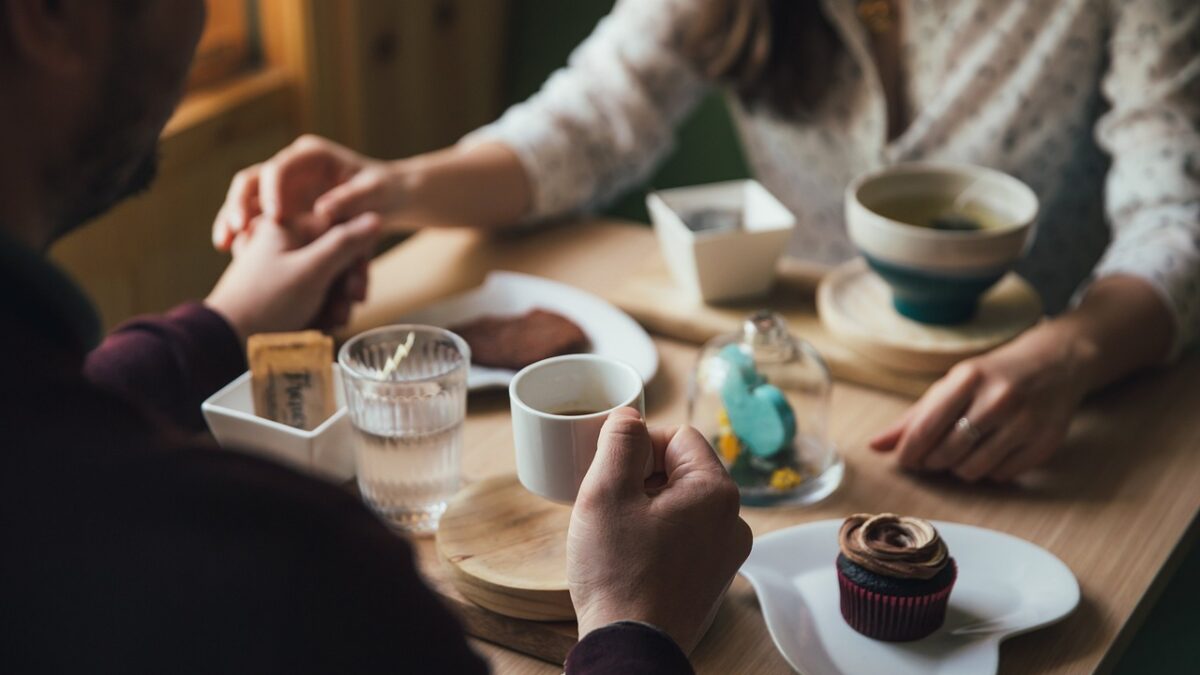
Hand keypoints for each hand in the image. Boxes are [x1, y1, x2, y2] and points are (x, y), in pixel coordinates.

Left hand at [205, 212, 380, 341]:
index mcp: (287, 226)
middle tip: (346, 308)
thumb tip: (374, 217)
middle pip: (336, 256)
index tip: (356, 285)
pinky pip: (314, 294)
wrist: (227, 340)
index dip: (355, 258)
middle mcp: (285, 242)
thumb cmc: (266, 302)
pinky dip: (321, 310)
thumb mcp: (312, 270)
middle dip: (345, 287)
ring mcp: (283, 267)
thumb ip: (345, 243)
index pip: (340, 229)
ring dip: (336, 303)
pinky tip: (319, 326)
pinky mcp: (282, 290)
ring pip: (328, 279)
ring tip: (330, 322)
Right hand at [212, 135, 408, 250]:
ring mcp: (282, 188)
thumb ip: (351, 199)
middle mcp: (291, 168)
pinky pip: (253, 219)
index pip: (280, 167)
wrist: (389, 199)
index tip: (274, 216)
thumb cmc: (384, 191)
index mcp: (311, 156)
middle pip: (252, 180)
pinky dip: (242, 233)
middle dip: (239, 203)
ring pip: (246, 199)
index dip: (272, 190)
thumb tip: (323, 210)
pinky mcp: (280, 208)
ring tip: (224, 244)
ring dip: (232, 219)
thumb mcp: (375, 193)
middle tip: (237, 229)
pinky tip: (232, 251)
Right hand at [568, 408, 752, 653]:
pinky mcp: (712, 579)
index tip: (611, 470)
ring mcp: (726, 554)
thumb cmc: (618, 573)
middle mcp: (733, 520)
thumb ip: (619, 441)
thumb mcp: (605, 492)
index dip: (639, 445)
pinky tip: (630, 557)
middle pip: (682, 470)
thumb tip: (629, 416)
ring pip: (682, 505)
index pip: (678, 436)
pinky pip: (685, 537)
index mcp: (716, 491)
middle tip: (609, 504)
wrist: (630, 647)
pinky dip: (658, 536)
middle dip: (642, 477)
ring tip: (617, 533)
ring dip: (648, 507)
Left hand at [869, 324, 1094, 481]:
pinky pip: (1001, 475)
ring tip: (961, 453)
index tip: (904, 460)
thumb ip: (914, 417)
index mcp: (969, 378)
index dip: (908, 451)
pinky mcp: (1045, 443)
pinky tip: (990, 453)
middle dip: (932, 462)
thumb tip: (875, 446)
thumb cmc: (993, 376)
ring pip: (973, 469)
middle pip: (947, 452)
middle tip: (933, 457)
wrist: (1057, 363)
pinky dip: (989, 472)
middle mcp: (999, 399)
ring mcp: (1026, 422)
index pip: (926, 427)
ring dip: (959, 469)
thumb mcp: (953, 384)